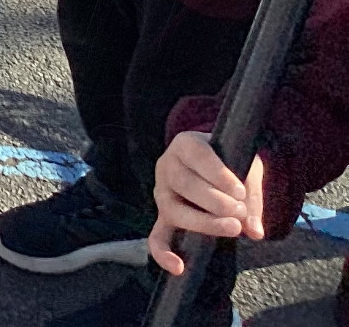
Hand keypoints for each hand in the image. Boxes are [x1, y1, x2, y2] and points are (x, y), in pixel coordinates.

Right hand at [150, 131, 265, 273]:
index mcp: (186, 145)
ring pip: (173, 209)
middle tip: (239, 211)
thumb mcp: (246, 169)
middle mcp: (167, 166)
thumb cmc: (232, 163)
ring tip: (232, 228)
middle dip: (214, 200)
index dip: (217, 174)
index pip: (197, 155)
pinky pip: (157, 236)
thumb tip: (255, 231)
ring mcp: (162, 193)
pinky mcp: (163, 217)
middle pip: (183, 182)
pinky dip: (163, 252)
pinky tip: (178, 267)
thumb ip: (252, 197)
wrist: (219, 165)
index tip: (239, 191)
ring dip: (203, 221)